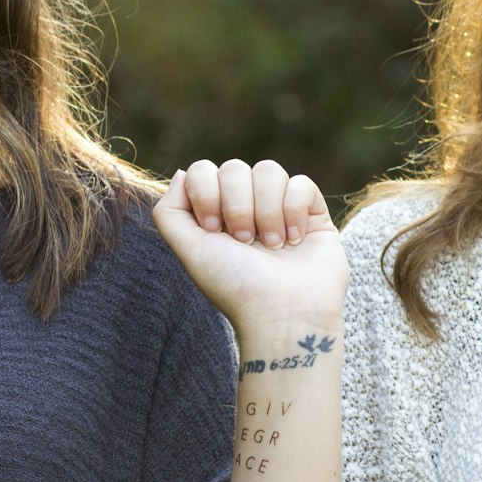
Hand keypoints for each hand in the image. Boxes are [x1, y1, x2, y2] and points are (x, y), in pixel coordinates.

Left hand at [153, 159, 348, 337]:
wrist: (284, 314)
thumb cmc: (236, 287)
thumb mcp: (189, 252)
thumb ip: (169, 212)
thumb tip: (181, 173)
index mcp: (215, 216)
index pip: (203, 171)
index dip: (206, 193)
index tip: (213, 230)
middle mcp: (247, 209)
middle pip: (235, 167)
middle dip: (237, 206)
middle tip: (245, 243)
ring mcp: (280, 209)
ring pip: (269, 170)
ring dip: (266, 211)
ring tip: (273, 246)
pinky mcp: (313, 214)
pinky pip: (301, 184)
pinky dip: (294, 211)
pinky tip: (295, 240)